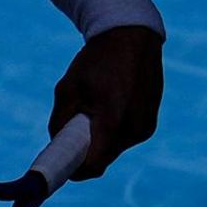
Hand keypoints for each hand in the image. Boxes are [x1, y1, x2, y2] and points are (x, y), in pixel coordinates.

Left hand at [47, 24, 162, 178]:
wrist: (132, 36)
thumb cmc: (96, 60)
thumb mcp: (68, 88)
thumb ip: (59, 121)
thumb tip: (56, 145)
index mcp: (113, 121)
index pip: (92, 165)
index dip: (74, 170)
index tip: (61, 166)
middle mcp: (134, 129)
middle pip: (103, 158)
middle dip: (85, 152)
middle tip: (71, 132)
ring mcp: (146, 127)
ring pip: (114, 148)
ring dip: (100, 140)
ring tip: (94, 108)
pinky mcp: (150, 123)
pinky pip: (126, 137)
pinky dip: (113, 131)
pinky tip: (109, 105)